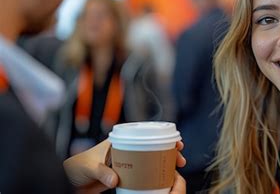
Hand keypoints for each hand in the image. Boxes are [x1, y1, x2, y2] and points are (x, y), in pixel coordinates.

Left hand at [63, 140, 186, 192]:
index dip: (160, 135)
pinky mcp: (122, 175)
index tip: (174, 141)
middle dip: (167, 150)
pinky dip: (152, 174)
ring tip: (175, 167)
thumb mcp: (89, 167)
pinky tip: (160, 178)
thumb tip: (115, 179)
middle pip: (150, 146)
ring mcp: (124, 162)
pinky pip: (141, 173)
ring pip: (148, 159)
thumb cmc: (74, 167)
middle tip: (179, 157)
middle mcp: (123, 149)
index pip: (143, 133)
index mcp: (117, 141)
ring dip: (162, 162)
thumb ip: (102, 172)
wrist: (66, 181)